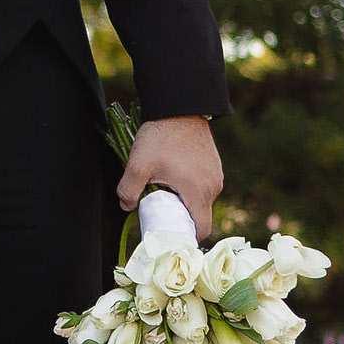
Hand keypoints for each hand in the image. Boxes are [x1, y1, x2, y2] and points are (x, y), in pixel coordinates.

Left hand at [116, 116, 222, 239]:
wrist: (179, 106)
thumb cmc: (161, 136)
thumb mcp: (138, 165)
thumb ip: (128, 190)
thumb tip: (126, 206)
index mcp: (199, 193)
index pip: (201, 230)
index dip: (185, 237)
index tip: (168, 233)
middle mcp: (214, 187)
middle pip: (199, 215)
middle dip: (180, 218)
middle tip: (159, 212)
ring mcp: (216, 174)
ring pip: (201, 200)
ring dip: (184, 201)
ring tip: (163, 192)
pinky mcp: (214, 164)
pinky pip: (203, 185)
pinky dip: (190, 188)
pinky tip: (173, 177)